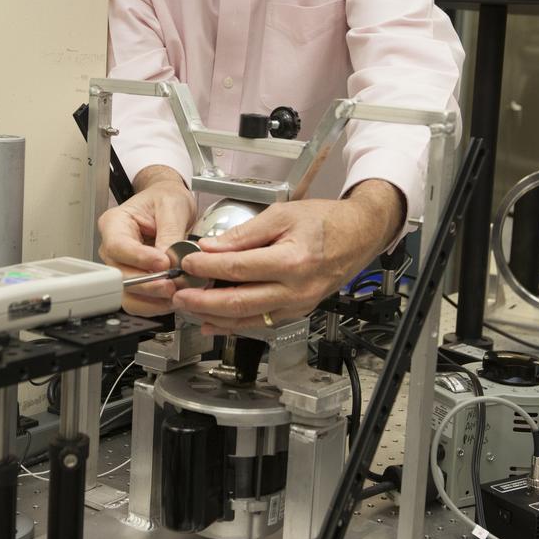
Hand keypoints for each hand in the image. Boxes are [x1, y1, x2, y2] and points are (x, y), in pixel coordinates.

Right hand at [98, 170, 195, 314]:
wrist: (170, 202)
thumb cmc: (166, 198)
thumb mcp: (172, 207)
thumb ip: (170, 234)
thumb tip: (170, 260)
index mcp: (115, 223)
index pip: (118, 246)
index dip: (139, 258)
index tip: (163, 263)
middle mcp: (113, 248)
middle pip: (120, 274)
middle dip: (148, 284)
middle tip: (172, 284)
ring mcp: (122, 266)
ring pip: (127, 293)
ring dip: (152, 298)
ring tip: (175, 293)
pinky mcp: (136, 280)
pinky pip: (139, 300)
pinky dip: (155, 303)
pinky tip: (172, 298)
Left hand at [174, 181, 405, 333]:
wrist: (359, 235)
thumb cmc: (326, 221)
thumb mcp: (282, 215)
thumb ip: (244, 234)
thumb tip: (211, 247)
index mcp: (292, 261)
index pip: (237, 268)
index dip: (207, 267)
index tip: (188, 261)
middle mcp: (296, 290)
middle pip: (239, 302)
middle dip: (203, 301)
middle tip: (179, 295)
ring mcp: (298, 305)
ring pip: (248, 319)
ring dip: (214, 316)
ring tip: (189, 308)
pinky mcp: (298, 312)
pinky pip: (261, 322)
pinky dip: (234, 324)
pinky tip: (213, 321)